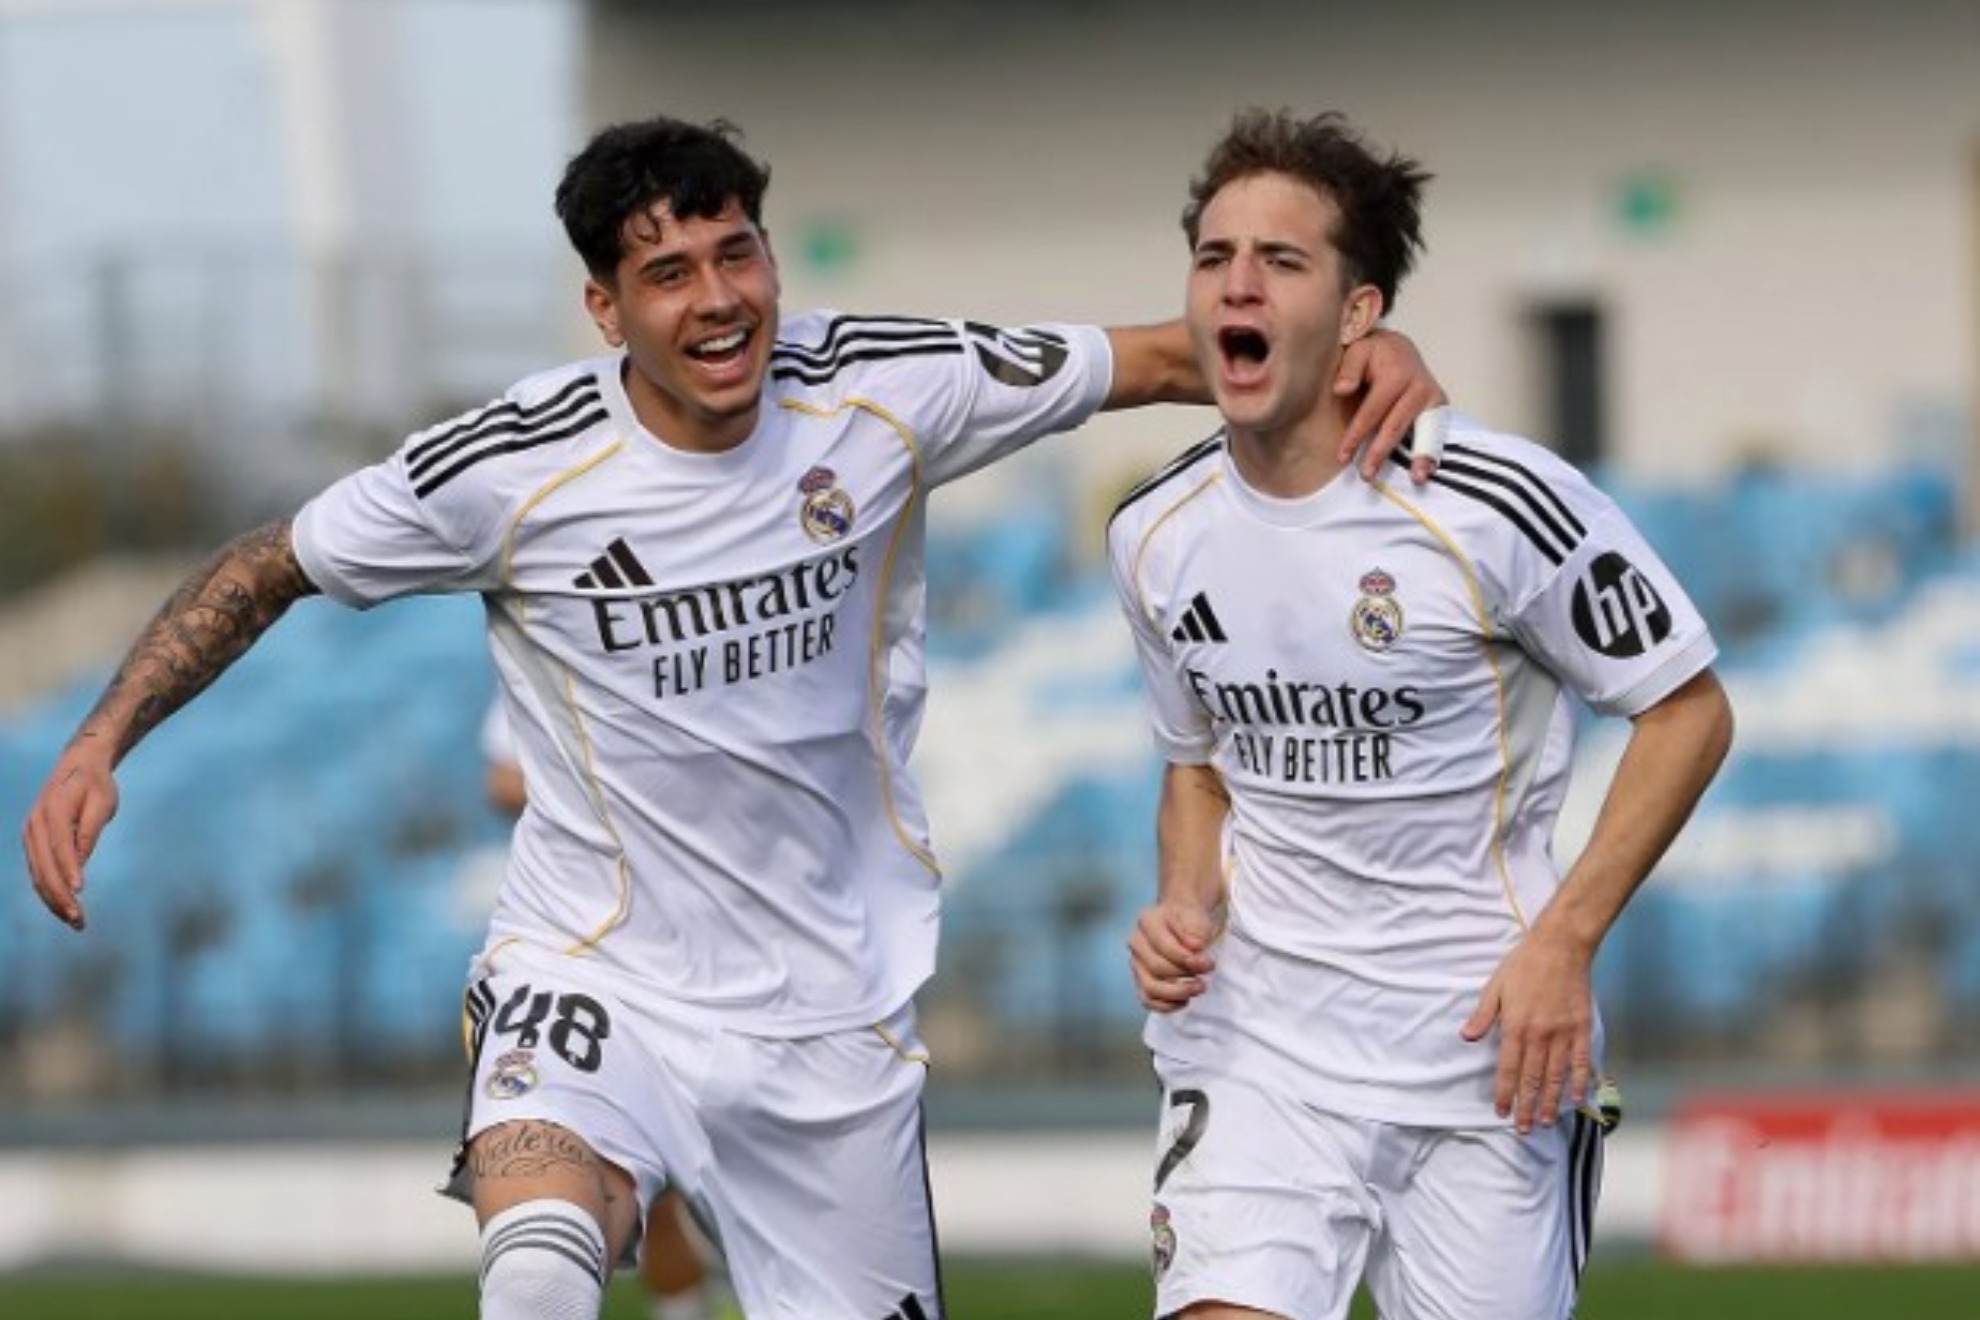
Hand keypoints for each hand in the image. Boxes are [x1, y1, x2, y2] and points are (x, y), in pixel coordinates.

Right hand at [21, 745, 119, 930]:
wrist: (77, 765)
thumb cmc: (96, 785)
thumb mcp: (102, 803)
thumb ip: (90, 830)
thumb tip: (80, 864)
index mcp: (53, 811)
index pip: (60, 846)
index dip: (69, 870)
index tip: (81, 892)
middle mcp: (34, 825)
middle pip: (44, 867)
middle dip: (61, 897)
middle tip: (80, 921)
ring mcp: (30, 835)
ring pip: (38, 875)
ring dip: (54, 901)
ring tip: (76, 922)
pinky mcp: (32, 843)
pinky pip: (38, 872)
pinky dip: (49, 892)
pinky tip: (64, 908)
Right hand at [1127, 901, 1221, 1012]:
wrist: (1186, 919)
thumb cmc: (1191, 918)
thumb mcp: (1197, 915)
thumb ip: (1196, 930)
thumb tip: (1194, 948)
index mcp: (1148, 921)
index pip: (1163, 947)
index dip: (1186, 959)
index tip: (1208, 963)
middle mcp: (1137, 942)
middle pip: (1156, 968)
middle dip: (1185, 975)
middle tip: (1207, 973)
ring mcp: (1137, 962)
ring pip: (1150, 988)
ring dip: (1177, 993)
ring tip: (1199, 988)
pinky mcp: (1142, 980)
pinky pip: (1148, 1000)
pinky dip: (1167, 1005)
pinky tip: (1185, 1000)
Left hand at [1335, 328, 1447, 483]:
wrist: (1400, 348)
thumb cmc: (1375, 353)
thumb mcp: (1358, 350)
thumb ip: (1348, 368)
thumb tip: (1341, 389)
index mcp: (1396, 374)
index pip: (1372, 411)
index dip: (1356, 436)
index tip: (1342, 457)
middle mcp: (1418, 386)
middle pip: (1396, 426)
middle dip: (1380, 453)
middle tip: (1366, 476)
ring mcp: (1432, 397)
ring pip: (1424, 431)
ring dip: (1420, 457)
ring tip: (1416, 479)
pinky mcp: (1439, 406)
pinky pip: (1436, 432)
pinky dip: (1433, 452)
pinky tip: (1427, 470)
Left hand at [1459, 928, 1593, 1133]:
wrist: (1560, 947)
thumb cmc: (1523, 965)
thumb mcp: (1494, 987)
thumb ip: (1483, 1016)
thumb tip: (1466, 1038)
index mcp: (1515, 1027)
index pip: (1508, 1069)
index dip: (1504, 1093)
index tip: (1502, 1113)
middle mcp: (1540, 1035)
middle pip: (1532, 1079)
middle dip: (1527, 1106)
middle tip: (1524, 1129)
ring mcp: (1563, 1034)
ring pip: (1556, 1076)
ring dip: (1551, 1102)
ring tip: (1546, 1122)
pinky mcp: (1582, 1028)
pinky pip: (1582, 1061)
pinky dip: (1580, 1082)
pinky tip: (1577, 1098)